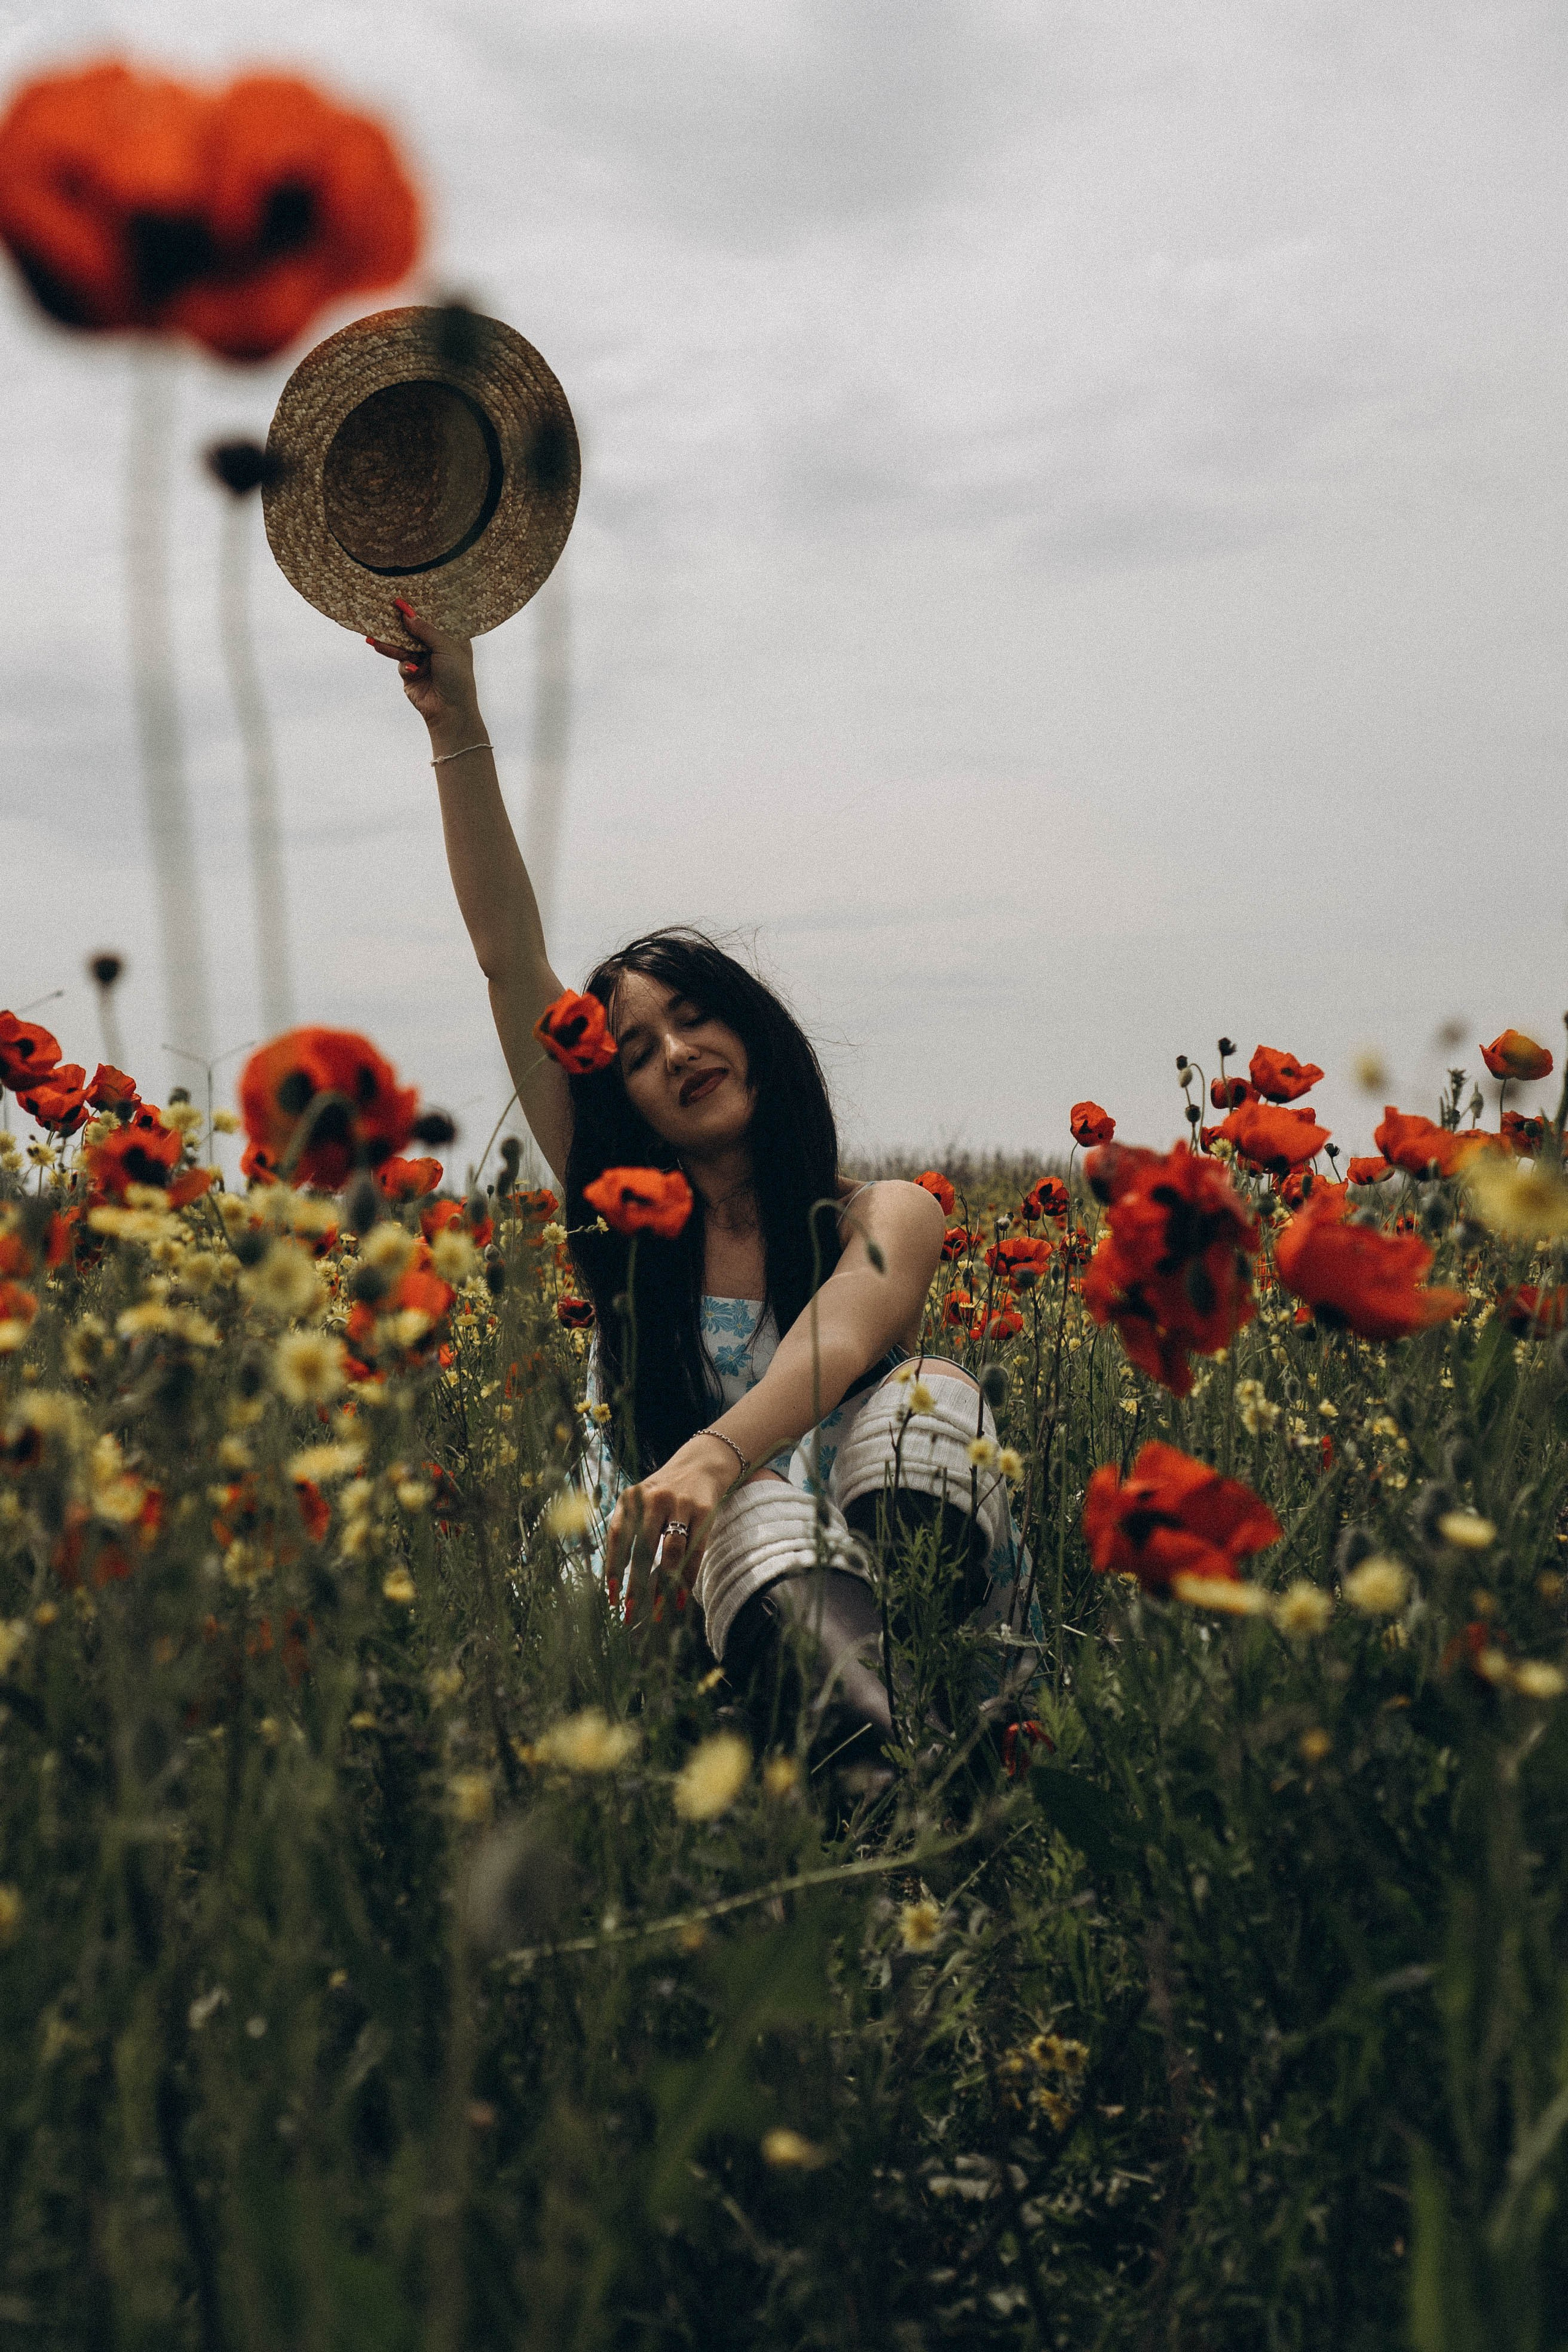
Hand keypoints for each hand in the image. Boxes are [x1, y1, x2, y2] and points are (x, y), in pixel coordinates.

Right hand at [365, 598, 478, 744]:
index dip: (421, 607)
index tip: (404, 596)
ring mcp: (423, 660)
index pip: (435, 617)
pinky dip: (401, 663)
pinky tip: (407, 668)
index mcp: (452, 638)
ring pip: (403, 645)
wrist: (450, 711)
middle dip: (400, 622)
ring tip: (375, 636)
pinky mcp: (411, 674)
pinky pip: (401, 662)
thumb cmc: (457, 678)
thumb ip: (426, 629)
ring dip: (391, 642)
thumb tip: (407, 613)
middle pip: (415, 630)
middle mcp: (437, 647)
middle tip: (384, 609)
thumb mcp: (446, 648)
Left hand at [605, 1437, 736, 1607]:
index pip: (617, 1535)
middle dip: (636, 1583)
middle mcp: (655, 1499)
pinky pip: (695, 1551)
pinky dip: (687, 1577)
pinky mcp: (704, 1511)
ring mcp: (681, 1504)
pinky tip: (680, 1597)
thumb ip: (628, 1529)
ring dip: (663, 1585)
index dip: (613, 1567)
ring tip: (657, 1611)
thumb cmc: (664, 1493)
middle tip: (631, 1611)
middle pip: (643, 1548)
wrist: (701, 1463)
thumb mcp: (640, 1501)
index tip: (612, 1595)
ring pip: (670, 1552)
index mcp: (632, 1497)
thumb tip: (616, 1579)